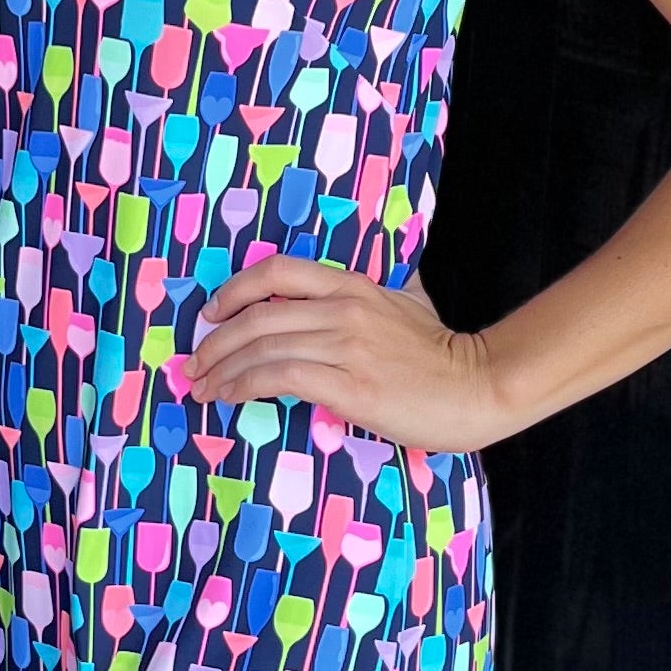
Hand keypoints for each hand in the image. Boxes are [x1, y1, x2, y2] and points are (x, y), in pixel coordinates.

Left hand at [179, 252, 513, 452]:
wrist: (477, 387)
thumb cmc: (443, 353)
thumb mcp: (411, 302)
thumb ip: (383, 291)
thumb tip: (373, 285)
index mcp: (353, 286)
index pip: (277, 272)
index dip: (234, 290)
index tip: (211, 314)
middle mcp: (343, 310)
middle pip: (257, 315)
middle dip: (214, 342)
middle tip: (193, 365)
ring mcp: (345, 346)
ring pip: (262, 347)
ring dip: (222, 369)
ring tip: (203, 388)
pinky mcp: (349, 385)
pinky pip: (280, 378)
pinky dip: (245, 386)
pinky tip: (231, 397)